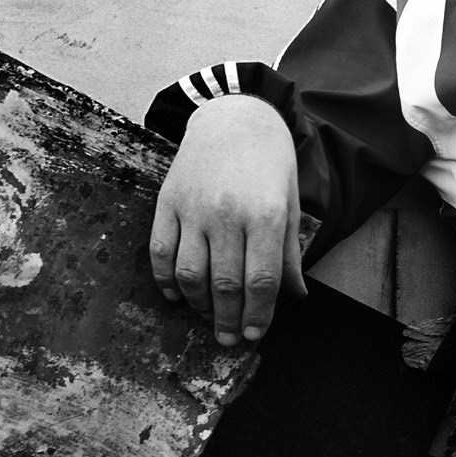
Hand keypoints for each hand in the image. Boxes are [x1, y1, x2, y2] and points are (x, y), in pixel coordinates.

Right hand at [149, 96, 308, 345]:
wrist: (234, 117)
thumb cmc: (270, 164)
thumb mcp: (290, 204)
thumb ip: (289, 253)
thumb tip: (295, 297)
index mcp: (263, 215)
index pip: (260, 281)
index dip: (259, 314)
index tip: (256, 334)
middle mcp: (226, 215)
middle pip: (224, 284)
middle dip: (228, 319)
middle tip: (230, 340)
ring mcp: (192, 209)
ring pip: (189, 274)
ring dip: (198, 305)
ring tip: (209, 318)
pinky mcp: (166, 204)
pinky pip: (160, 252)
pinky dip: (166, 281)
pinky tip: (177, 296)